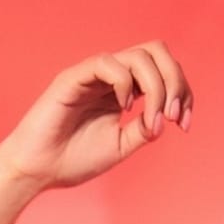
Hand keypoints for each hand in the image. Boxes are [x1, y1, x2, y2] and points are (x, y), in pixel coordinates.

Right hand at [0, 42, 192, 192]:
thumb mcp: (119, 146)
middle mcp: (112, 77)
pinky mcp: (75, 77)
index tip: (184, 124)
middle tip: (174, 116)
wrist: (38, 171)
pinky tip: (123, 108)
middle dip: (176, 81)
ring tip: (152, 118)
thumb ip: (143, 129)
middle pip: (157, 52)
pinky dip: (126, 84)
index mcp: (124, 91)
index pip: (164, 72)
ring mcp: (94, 74)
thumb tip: (166, 117)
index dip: (183, 92)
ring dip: (157, 86)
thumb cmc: (72, 160)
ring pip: (140, 55)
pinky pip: (110, 64)